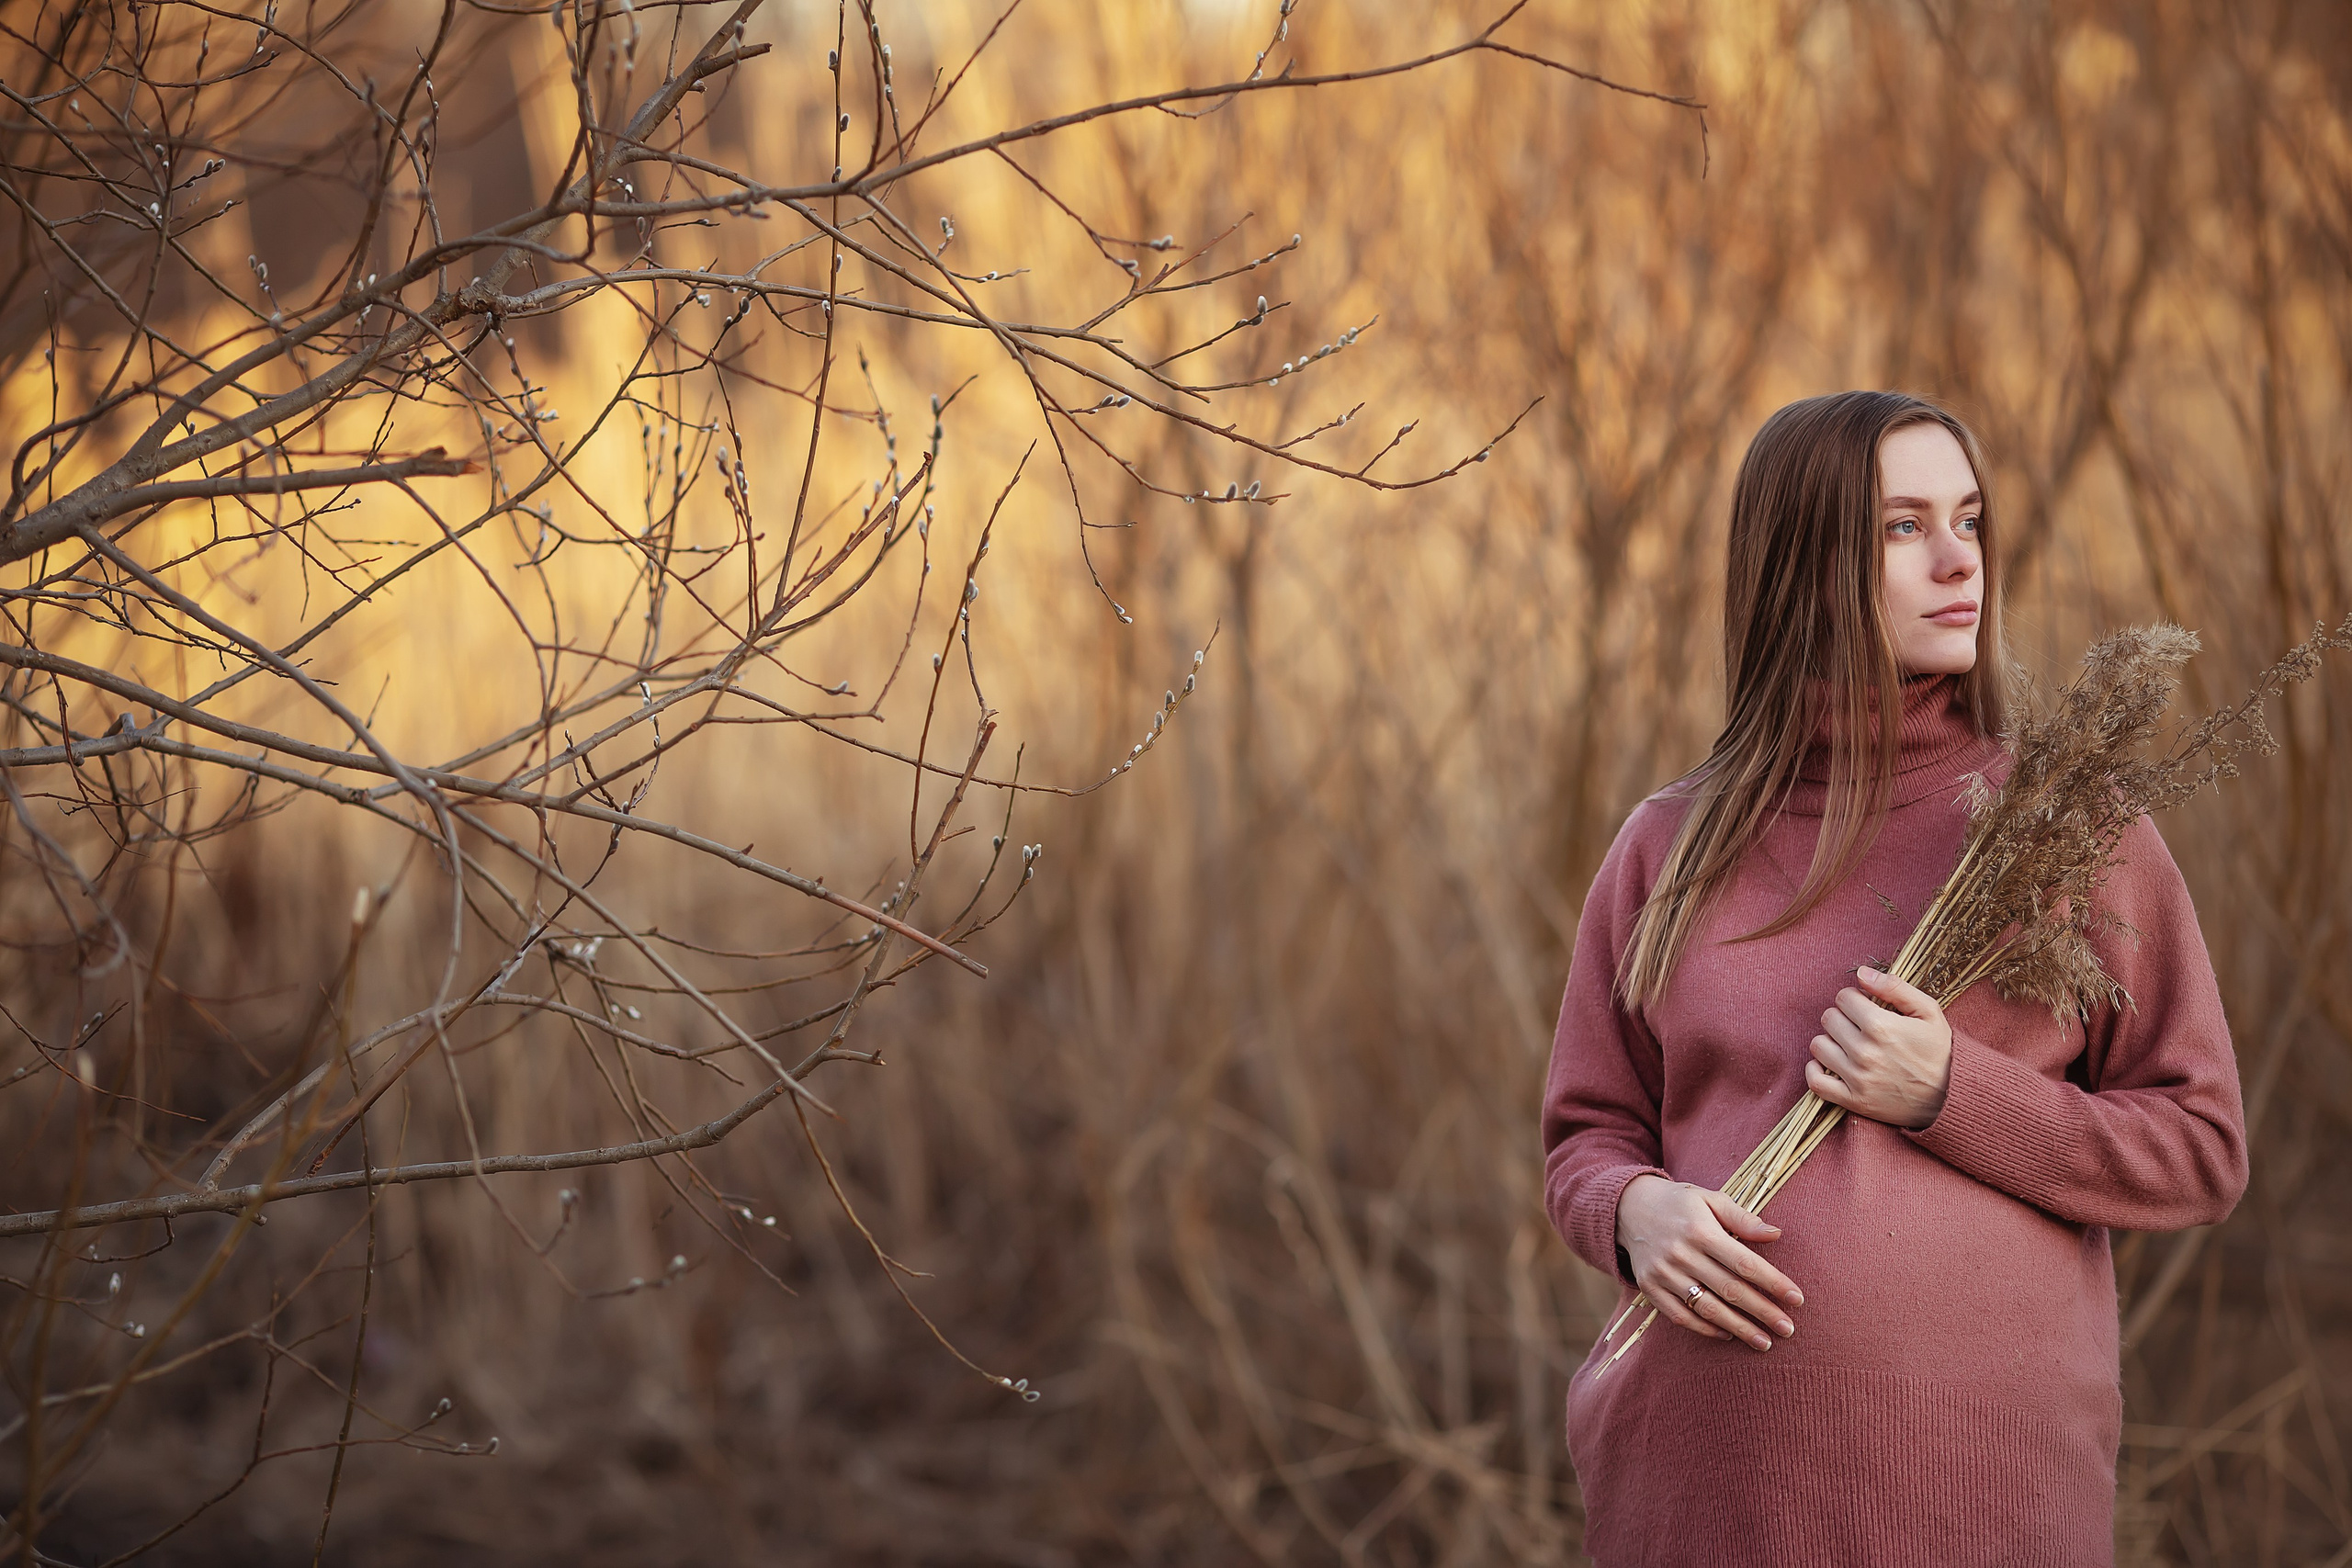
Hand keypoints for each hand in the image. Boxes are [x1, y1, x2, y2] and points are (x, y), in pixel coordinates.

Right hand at [1614, 1173, 1802, 1350]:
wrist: (1628, 1208)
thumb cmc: (1680, 1203)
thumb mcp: (1710, 1199)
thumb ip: (1743, 1218)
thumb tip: (1776, 1234)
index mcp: (1700, 1230)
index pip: (1744, 1263)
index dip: (1773, 1283)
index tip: (1797, 1299)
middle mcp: (1681, 1254)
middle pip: (1730, 1290)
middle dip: (1763, 1312)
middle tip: (1789, 1329)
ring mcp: (1663, 1273)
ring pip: (1707, 1308)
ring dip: (1739, 1328)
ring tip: (1765, 1342)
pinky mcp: (1650, 1288)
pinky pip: (1681, 1316)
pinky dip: (1705, 1329)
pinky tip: (1728, 1335)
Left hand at [1806, 966, 1952, 1128]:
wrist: (1953, 1096)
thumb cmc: (1941, 1050)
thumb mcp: (1929, 1011)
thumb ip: (1895, 987)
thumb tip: (1861, 973)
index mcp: (1881, 1026)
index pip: (1843, 998)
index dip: (1855, 999)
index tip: (1867, 1006)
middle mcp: (1865, 1052)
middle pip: (1828, 1019)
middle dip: (1843, 1017)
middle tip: (1860, 1025)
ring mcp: (1858, 1079)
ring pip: (1818, 1045)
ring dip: (1831, 1041)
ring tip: (1850, 1044)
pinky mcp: (1854, 1101)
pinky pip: (1815, 1082)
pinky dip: (1815, 1070)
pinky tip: (1829, 1063)